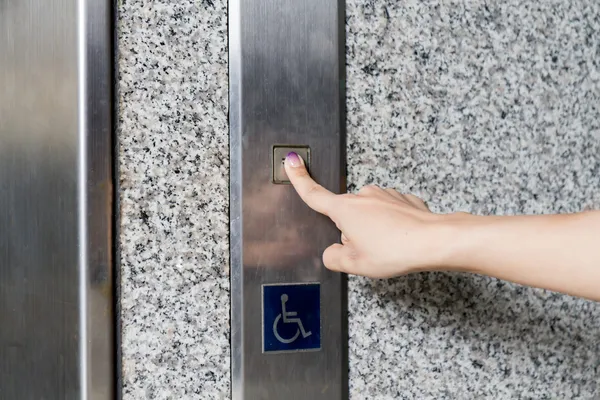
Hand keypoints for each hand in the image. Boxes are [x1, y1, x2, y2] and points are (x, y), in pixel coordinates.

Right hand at [284, 152, 449, 277]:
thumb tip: (333, 252)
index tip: (291, 161)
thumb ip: (334, 258)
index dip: (298, 179)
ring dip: (372, 230)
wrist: (435, 240)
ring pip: (368, 216)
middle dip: (352, 233)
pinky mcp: (402, 198)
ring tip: (389, 247)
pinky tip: (401, 239)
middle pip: (345, 216)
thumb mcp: (356, 264)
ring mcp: (385, 194)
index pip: (314, 193)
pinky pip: (388, 214)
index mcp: (345, 209)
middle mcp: (363, 196)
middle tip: (369, 251)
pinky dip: (391, 226)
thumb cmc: (395, 250)